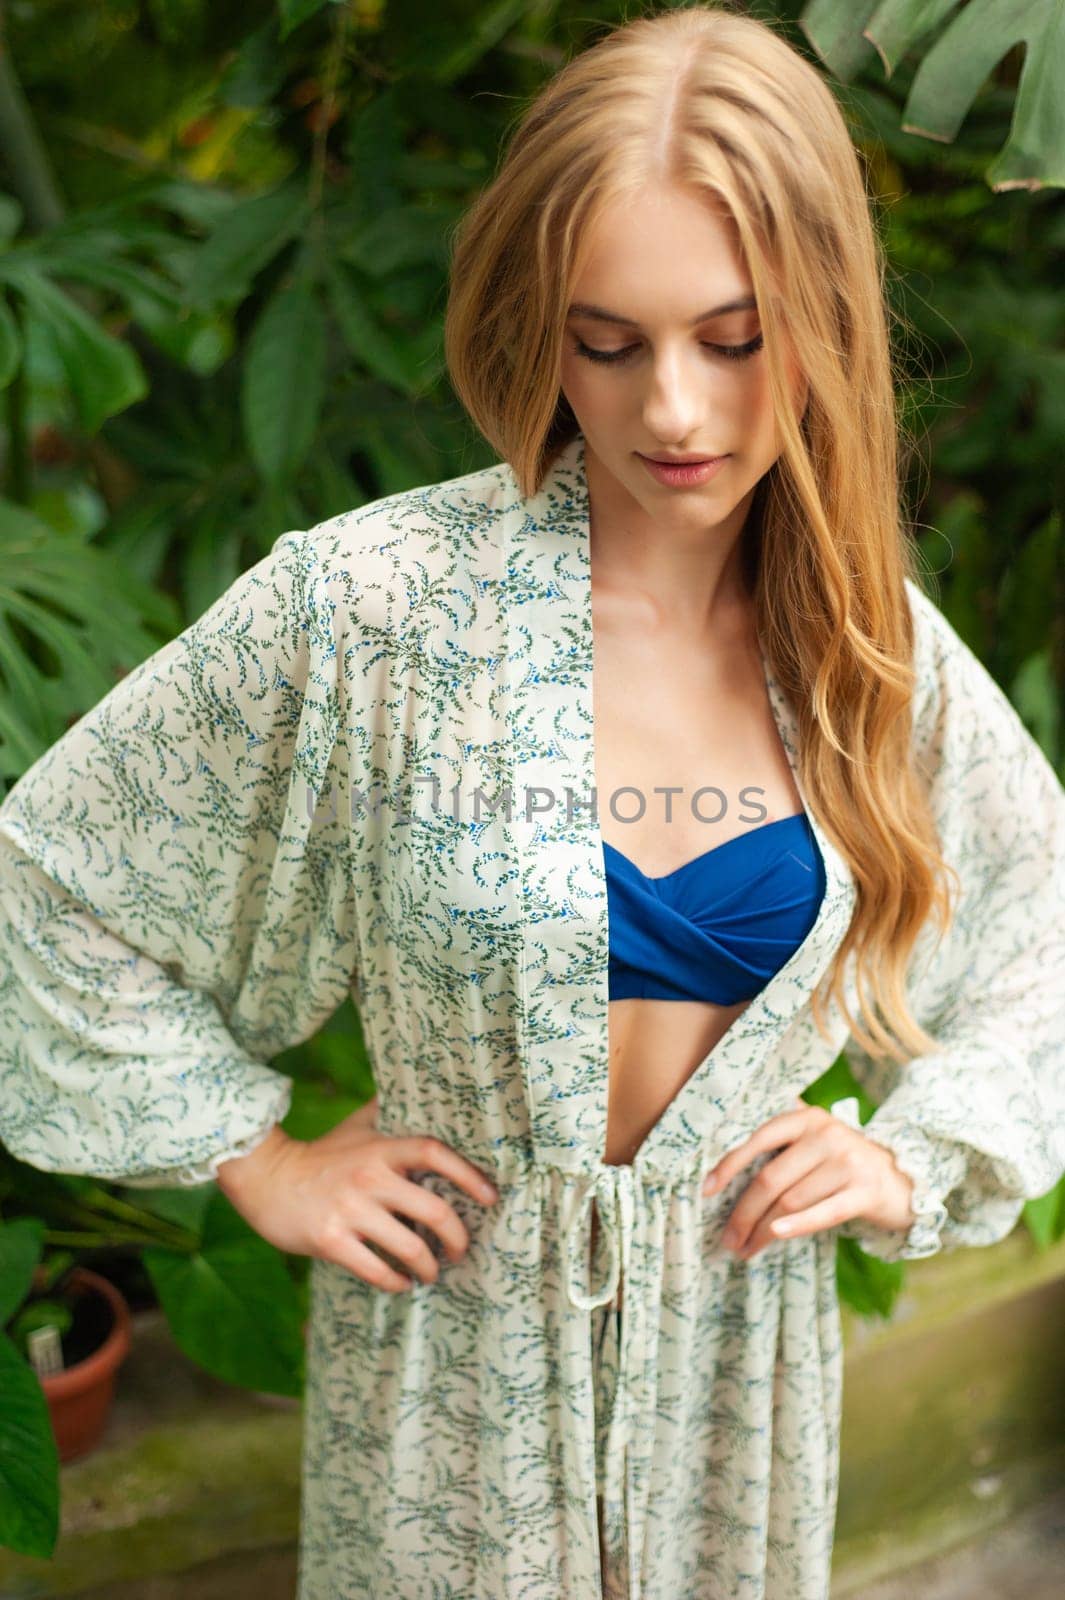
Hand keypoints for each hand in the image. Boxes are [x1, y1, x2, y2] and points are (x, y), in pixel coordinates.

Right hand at [215, 1096, 499, 1292]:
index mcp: (381, 1149)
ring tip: (431, 1272)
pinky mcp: (331, 1240)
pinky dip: (396, 1282)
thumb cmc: (321, 1154)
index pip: (435, 1153)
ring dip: (429, 1267)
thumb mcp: (356, 1127)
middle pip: (434, 1210)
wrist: (267, 1179)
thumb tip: (424, 1089)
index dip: (468, 1174)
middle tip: (461, 1250)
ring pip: (410, 1248)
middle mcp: (370, 1178)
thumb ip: (389, 1112)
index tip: (490, 1196)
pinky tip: (400, 1283)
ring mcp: (350, 1211)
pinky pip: (377, 1270)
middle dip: (457, 1237)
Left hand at [701, 1097, 916, 1259]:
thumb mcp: (818, 1137)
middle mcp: (827, 1135)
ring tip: (746, 1248)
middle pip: (771, 1177)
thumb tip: (724, 1146)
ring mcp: (848, 1163)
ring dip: (762, 1229)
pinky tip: (774, 1235)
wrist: (905, 1179)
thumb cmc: (846, 1162)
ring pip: (791, 1200)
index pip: (760, 1138)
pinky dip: (796, 1225)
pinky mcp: (865, 1192)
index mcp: (808, 1118)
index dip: (729, 1164)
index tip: (705, 1190)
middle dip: (743, 1211)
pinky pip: (823, 1212)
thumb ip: (784, 1134)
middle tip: (727, 1239)